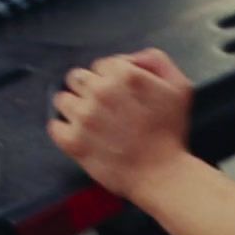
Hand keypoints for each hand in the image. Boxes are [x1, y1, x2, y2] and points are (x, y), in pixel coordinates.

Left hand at [49, 48, 192, 200]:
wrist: (163, 175)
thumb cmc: (172, 134)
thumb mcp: (179, 87)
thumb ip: (156, 61)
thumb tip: (132, 58)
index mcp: (125, 75)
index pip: (103, 65)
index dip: (111, 79)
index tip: (120, 96)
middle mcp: (101, 91)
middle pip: (78, 77)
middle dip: (89, 89)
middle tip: (105, 109)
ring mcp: (84, 116)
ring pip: (62, 99)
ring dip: (74, 108)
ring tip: (92, 123)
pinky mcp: (73, 141)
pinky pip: (54, 126)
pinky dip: (64, 130)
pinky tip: (80, 136)